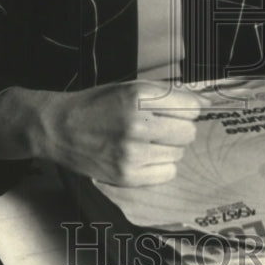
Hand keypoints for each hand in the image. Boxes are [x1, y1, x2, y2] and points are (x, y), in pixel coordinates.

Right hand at [0, 81, 200, 185]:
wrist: (58, 127)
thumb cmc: (97, 104)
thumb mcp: (130, 88)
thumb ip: (168, 94)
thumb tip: (205, 102)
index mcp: (138, 96)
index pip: (190, 106)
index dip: (189, 108)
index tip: (180, 110)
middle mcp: (137, 124)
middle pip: (188, 132)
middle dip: (179, 128)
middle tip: (159, 126)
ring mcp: (131, 153)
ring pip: (179, 153)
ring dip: (168, 147)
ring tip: (145, 141)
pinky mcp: (127, 176)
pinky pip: (167, 173)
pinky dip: (160, 166)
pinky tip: (142, 156)